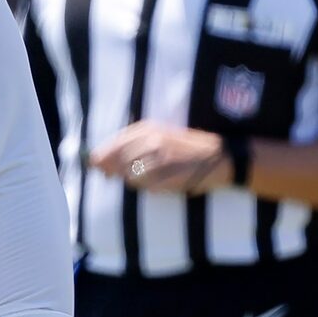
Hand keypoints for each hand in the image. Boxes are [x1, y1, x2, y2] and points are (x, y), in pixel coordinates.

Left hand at [87, 121, 226, 194]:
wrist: (220, 157)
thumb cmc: (186, 148)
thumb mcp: (159, 135)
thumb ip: (128, 145)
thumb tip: (96, 161)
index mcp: (146, 128)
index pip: (110, 147)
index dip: (101, 160)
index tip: (100, 168)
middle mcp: (150, 140)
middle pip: (116, 164)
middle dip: (117, 173)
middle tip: (139, 173)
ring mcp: (159, 158)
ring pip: (130, 177)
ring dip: (137, 181)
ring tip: (156, 176)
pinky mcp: (168, 174)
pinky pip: (146, 187)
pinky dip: (151, 188)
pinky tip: (164, 181)